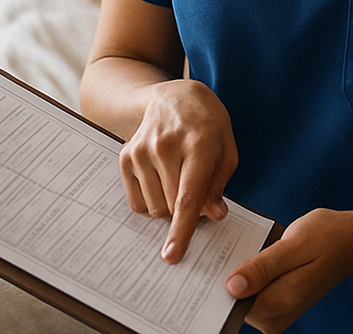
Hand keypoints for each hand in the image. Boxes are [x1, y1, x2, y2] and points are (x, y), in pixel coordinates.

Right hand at [119, 78, 237, 262]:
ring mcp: (141, 150)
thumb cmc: (207, 124)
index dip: (181, 229)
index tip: (172, 255)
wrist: (173, 96)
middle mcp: (165, 146)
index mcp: (197, 143)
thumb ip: (219, 183)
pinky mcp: (126, 156)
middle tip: (196, 190)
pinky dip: (153, 200)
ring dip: (169, 206)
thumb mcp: (227, 148)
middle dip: (186, 211)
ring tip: (178, 178)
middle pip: (171, 207)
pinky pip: (137, 201)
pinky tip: (162, 177)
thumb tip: (213, 215)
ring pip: (154, 207)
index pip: (188, 196)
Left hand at [224, 209, 352, 333]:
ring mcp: (277, 311)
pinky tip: (249, 250)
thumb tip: (231, 288)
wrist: (352, 241)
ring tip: (236, 245)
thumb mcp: (294, 245)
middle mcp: (276, 316)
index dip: (215, 281)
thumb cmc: (327, 237)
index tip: (202, 260)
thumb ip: (263, 268)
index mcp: (278, 305)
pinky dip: (247, 269)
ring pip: (241, 292)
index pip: (231, 302)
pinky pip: (252, 288)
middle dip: (223, 273)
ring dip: (235, 269)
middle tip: (216, 246)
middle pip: (233, 299)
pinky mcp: (278, 301)